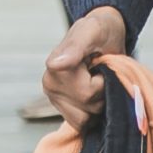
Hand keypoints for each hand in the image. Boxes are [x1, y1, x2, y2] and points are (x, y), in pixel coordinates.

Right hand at [41, 7, 127, 127]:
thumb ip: (75, 47)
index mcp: (55, 67)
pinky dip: (92, 111)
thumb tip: (54, 65)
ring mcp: (54, 97)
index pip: (87, 93)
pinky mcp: (61, 107)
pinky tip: (93, 93)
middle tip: (101, 71)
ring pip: (85, 119)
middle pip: (87, 108)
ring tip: (97, 80)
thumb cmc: (101, 29)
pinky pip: (80, 123)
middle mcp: (49, 84)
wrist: (103, 33)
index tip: (100, 63)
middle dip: (102, 92)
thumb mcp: (93, 30)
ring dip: (98, 103)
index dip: (102, 82)